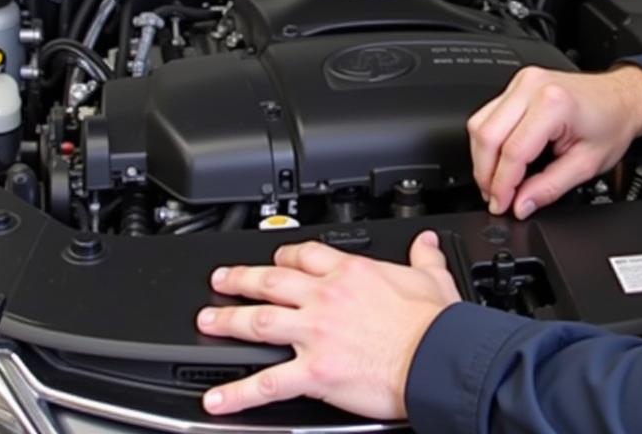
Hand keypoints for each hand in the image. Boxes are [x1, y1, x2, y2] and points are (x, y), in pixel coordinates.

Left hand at [196, 231, 459, 419]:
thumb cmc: (433, 323)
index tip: (277, 259)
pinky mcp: (313, 372)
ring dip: (228, 321)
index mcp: (353, 273)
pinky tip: (216, 400)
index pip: (307, 255)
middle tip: (220, 280)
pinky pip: (267, 383)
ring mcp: (315, 334)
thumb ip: (424, 256)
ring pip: (260, 322)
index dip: (286, 256)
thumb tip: (426, 241)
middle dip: (241, 279)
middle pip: (272, 281)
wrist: (434, 357)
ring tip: (207, 321)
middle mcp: (327, 298)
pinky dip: (236, 393)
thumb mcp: (432, 278)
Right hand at [468, 64, 641, 219]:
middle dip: (486, 174)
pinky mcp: (517, 83)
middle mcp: (533, 86)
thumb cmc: (611, 123)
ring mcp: (522, 81)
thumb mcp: (586, 165)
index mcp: (554, 104)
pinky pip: (488, 113)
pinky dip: (488, 140)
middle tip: (495, 198)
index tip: (502, 205)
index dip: (503, 185)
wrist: (621, 98)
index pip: (513, 151)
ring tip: (496, 182)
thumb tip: (520, 204)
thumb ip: (549, 188)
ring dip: (482, 158)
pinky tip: (499, 159)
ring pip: (480, 123)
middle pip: (487, 135)